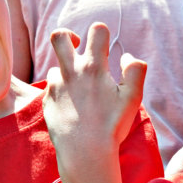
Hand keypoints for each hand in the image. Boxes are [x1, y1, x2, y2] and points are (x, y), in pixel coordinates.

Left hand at [43, 24, 145, 169]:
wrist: (84, 152)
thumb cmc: (111, 126)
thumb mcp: (133, 98)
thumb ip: (135, 70)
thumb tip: (126, 56)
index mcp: (93, 67)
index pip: (97, 30)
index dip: (101, 33)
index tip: (102, 46)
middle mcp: (71, 72)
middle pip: (59, 36)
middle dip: (68, 36)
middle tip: (77, 47)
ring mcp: (55, 86)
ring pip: (56, 67)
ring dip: (67, 73)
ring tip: (81, 92)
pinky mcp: (47, 101)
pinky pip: (52, 89)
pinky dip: (61, 93)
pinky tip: (73, 108)